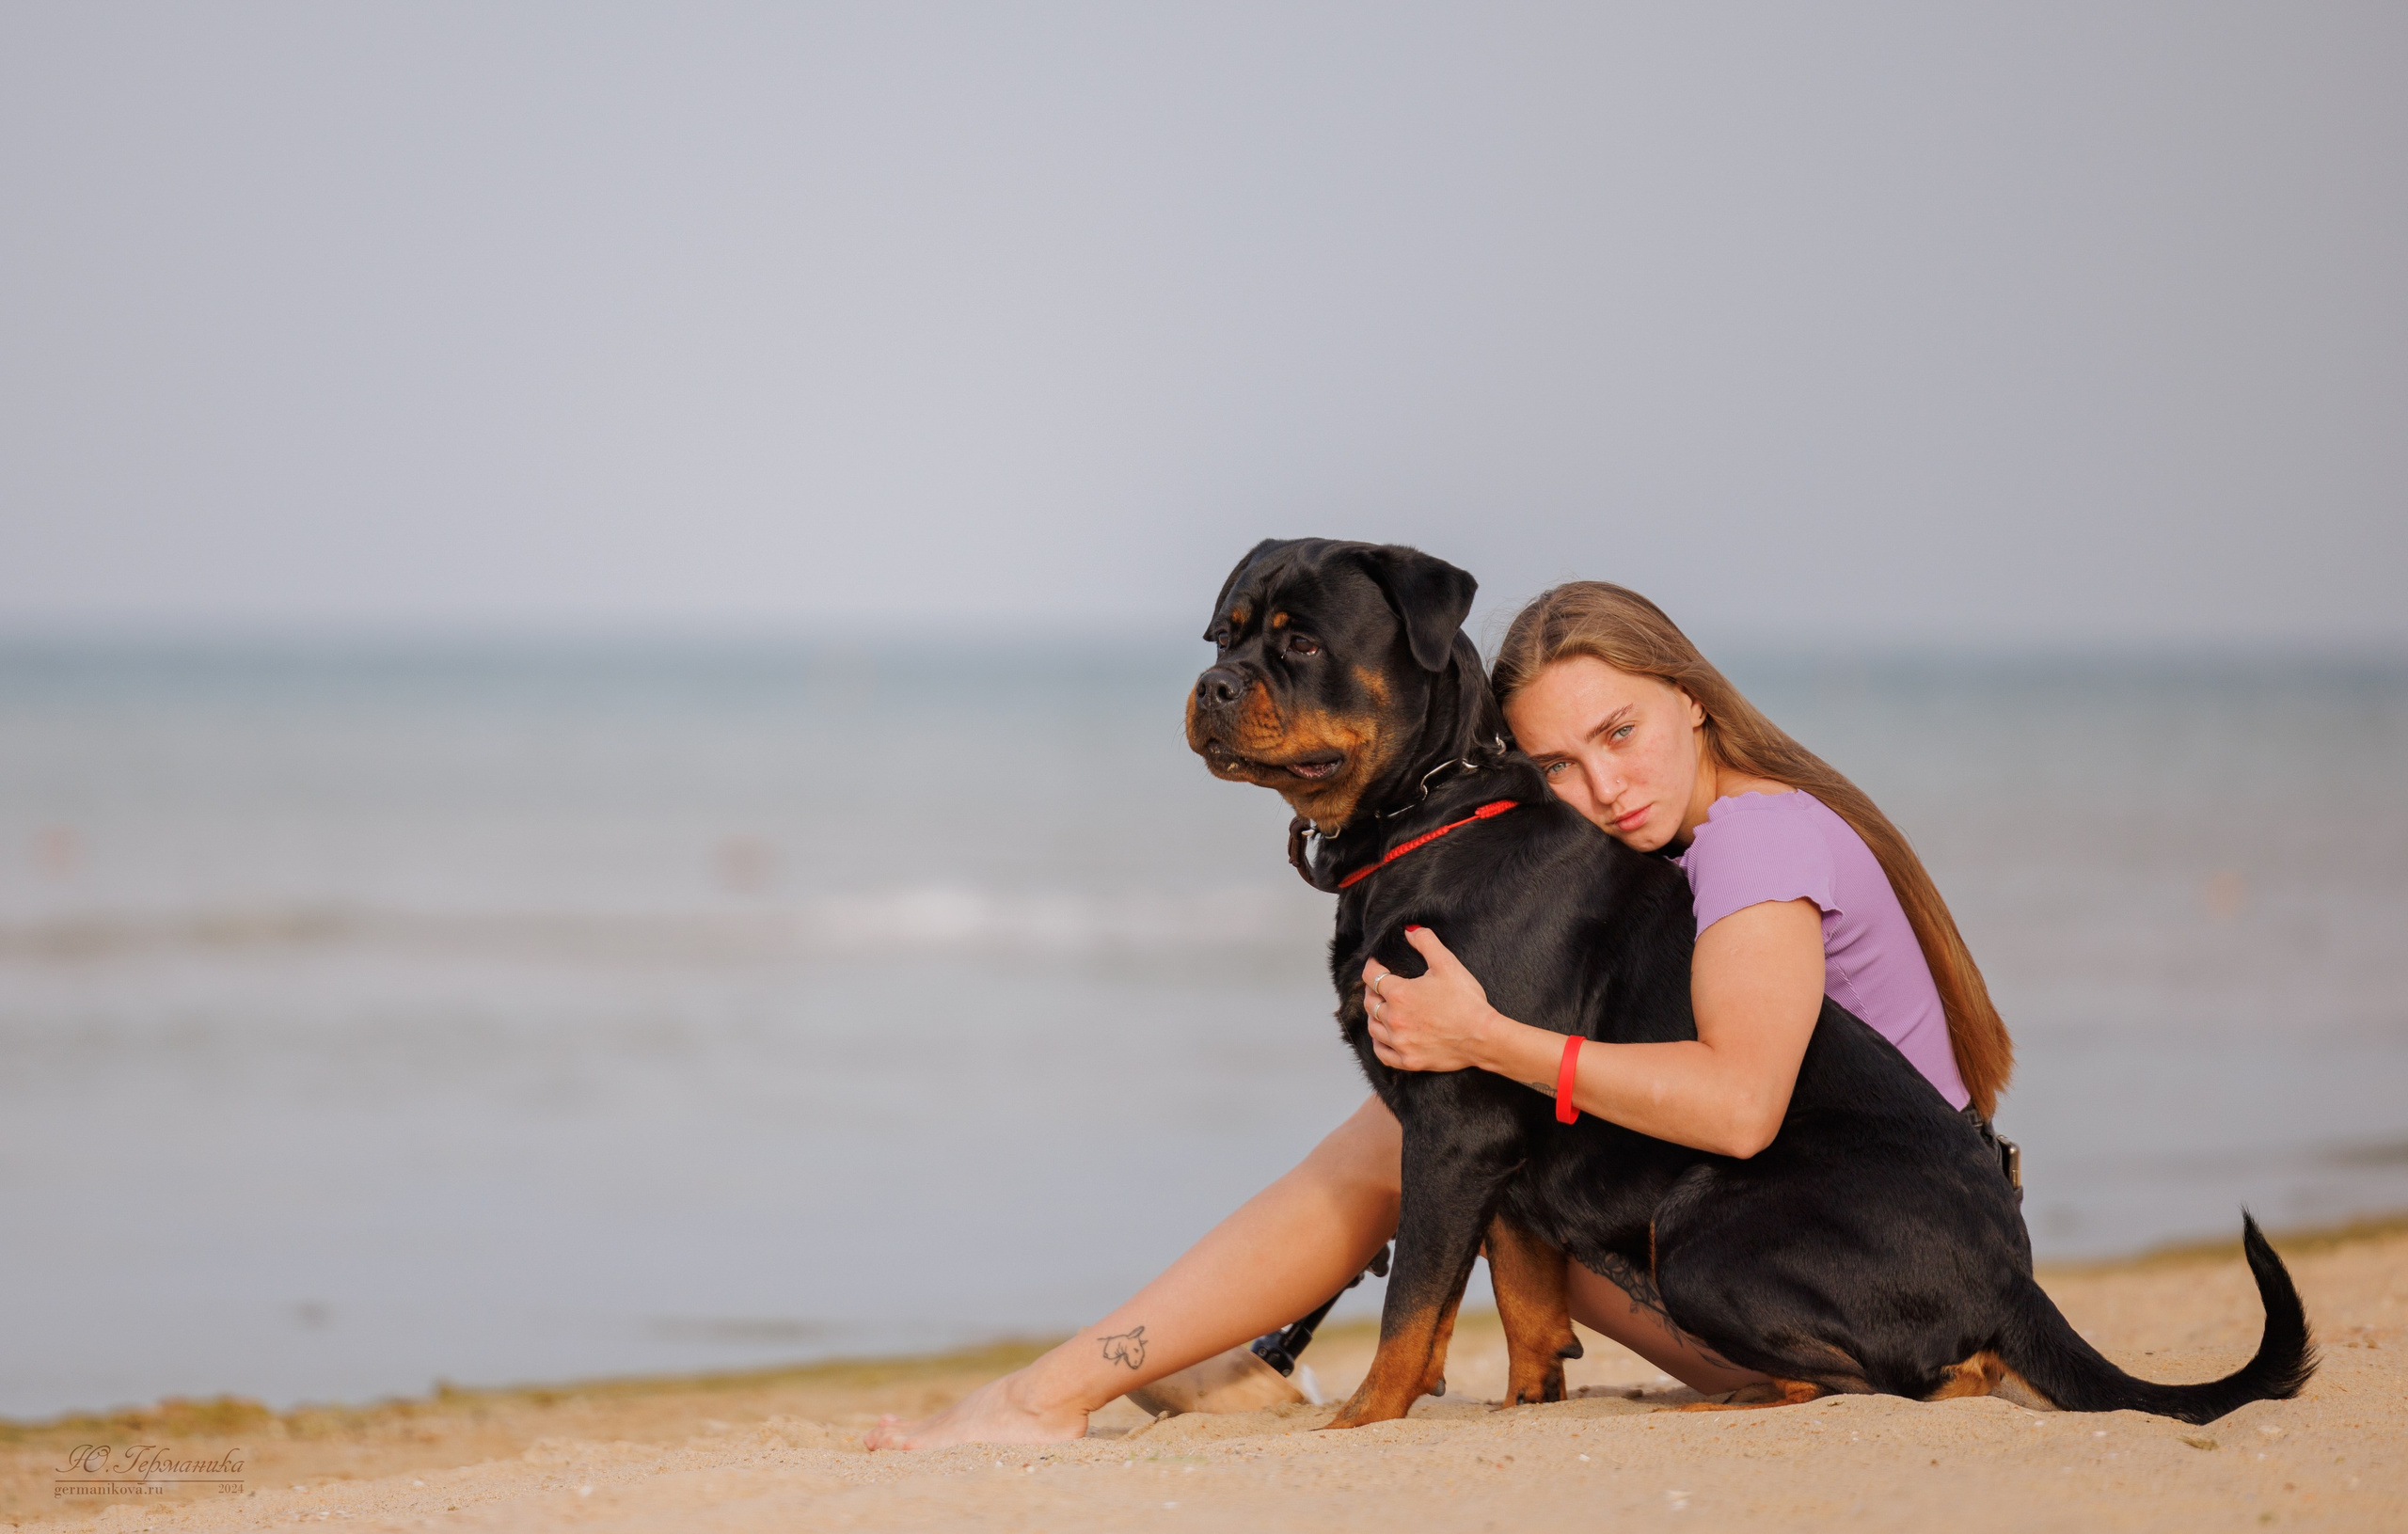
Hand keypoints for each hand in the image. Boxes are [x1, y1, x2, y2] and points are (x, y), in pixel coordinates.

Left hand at [1361, 926, 1497, 1072]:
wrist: (1483, 1036)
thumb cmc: (1466, 1001)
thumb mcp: (1447, 964)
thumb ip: (1427, 943)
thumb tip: (1411, 930)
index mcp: (1400, 994)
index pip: (1372, 977)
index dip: (1372, 967)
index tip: (1376, 964)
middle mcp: (1394, 1019)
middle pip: (1370, 1002)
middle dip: (1372, 991)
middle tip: (1378, 986)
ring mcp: (1400, 1042)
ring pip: (1373, 1028)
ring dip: (1374, 1016)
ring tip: (1380, 1009)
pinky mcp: (1408, 1061)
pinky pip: (1382, 1053)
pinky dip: (1379, 1044)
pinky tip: (1383, 1037)